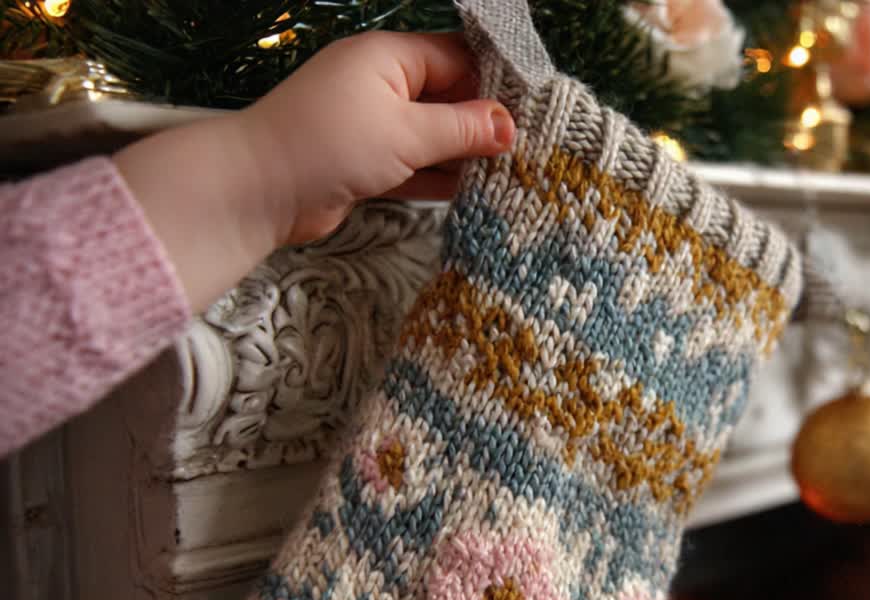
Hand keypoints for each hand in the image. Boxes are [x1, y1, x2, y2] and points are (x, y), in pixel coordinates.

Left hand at [240, 32, 514, 244]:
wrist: (256, 191)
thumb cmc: (330, 145)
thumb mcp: (406, 133)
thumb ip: (462, 130)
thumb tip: (509, 127)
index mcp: (389, 57)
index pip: (457, 57)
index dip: (496, 82)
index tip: (534, 109)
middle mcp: (381, 85)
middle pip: (448, 97)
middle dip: (484, 122)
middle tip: (530, 147)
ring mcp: (371, 125)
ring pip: (432, 134)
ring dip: (464, 154)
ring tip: (512, 173)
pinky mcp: (364, 162)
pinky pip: (413, 163)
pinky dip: (438, 176)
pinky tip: (475, 192)